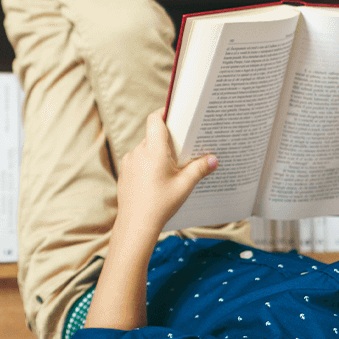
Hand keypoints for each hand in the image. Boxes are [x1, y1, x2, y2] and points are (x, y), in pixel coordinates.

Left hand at [115, 110, 218, 239]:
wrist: (135, 225)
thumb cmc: (160, 205)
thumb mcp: (184, 186)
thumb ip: (199, 169)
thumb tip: (214, 159)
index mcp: (153, 150)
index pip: (155, 119)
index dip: (164, 113)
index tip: (175, 114)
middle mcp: (138, 152)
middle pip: (153, 135)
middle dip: (167, 140)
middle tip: (183, 149)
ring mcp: (129, 162)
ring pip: (146, 149)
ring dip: (157, 154)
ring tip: (171, 169)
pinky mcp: (125, 172)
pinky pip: (138, 160)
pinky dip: (148, 164)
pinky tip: (158, 179)